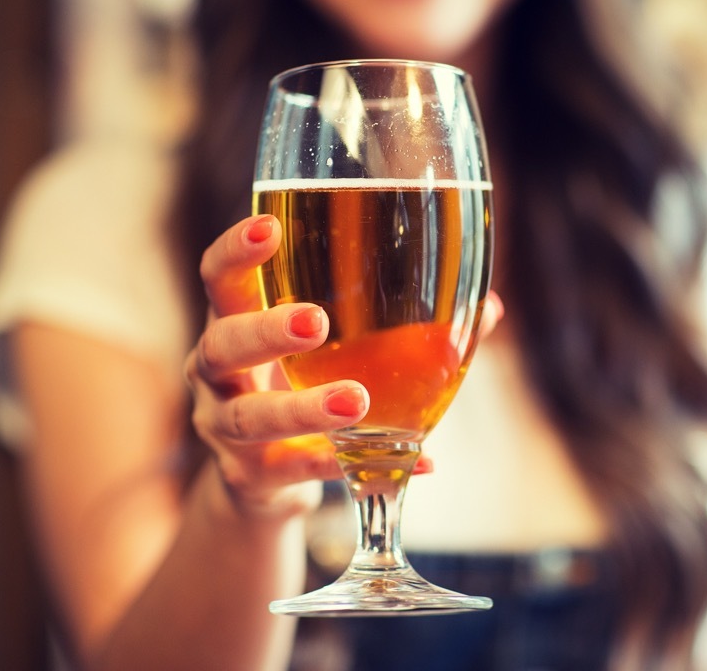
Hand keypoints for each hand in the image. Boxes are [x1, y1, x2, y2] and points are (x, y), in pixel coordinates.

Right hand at [184, 215, 502, 519]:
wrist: (260, 478)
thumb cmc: (302, 384)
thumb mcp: (331, 347)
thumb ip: (400, 323)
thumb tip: (488, 307)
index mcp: (234, 321)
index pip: (218, 278)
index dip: (236, 253)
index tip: (270, 227)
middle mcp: (217, 373)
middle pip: (222, 344)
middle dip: (266, 329)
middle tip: (316, 320)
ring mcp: (226, 429)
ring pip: (250, 418)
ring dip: (304, 408)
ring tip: (357, 401)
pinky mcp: (251, 479)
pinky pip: (294, 471)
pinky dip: (347, 465)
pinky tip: (411, 458)